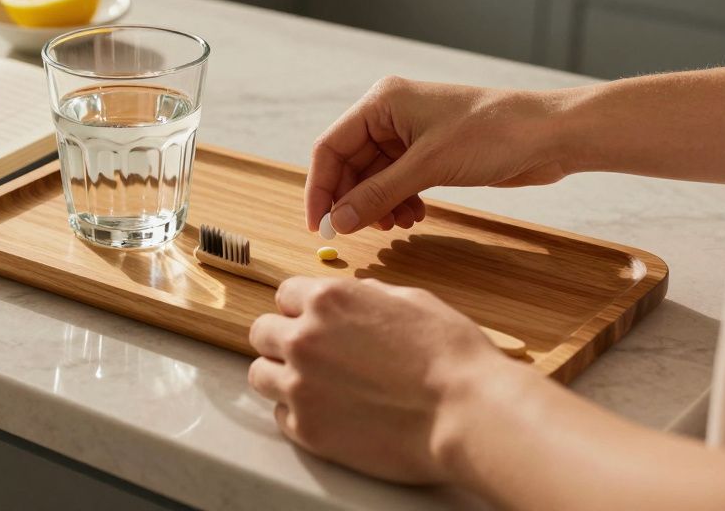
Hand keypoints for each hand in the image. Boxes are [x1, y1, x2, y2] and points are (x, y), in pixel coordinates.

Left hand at [247, 276, 510, 484]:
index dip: (302, 307)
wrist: (464, 412)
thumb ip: (367, 296)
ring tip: (311, 384)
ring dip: (281, 375)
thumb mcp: (409, 300)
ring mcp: (300, 387)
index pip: (285, 294)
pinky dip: (297, 413)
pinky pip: (280, 416)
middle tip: (310, 352)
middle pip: (262, 333)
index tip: (314, 319)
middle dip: (283, 338)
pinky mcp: (307, 429)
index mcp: (326, 300)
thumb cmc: (449, 354)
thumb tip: (356, 297)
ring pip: (260, 374)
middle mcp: (303, 339)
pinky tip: (327, 411)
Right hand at [306, 76, 569, 233]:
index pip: (331, 147)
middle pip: (350, 164)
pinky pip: (398, 182)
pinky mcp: (431, 154)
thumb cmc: (492, 134)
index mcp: (382, 102)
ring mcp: (411, 135)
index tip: (319, 226)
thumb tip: (339, 221)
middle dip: (353, 200)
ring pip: (374, 177)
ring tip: (397, 224)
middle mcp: (391, 115)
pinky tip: (414, 216)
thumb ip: (379, 193)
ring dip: (378, 205)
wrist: (549, 135)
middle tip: (356, 233)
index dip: (320, 187)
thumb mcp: (429, 166)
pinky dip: (399, 202)